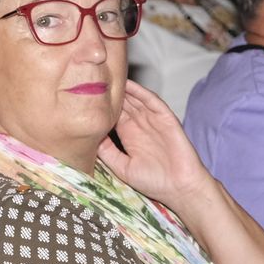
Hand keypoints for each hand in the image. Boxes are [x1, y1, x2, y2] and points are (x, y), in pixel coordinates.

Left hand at [97, 80, 215, 208]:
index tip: (83, 97)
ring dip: (123, 89)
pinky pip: (152, 101)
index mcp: (129, 136)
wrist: (180, 188)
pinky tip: (129, 84)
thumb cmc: (154, 182)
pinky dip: (141, 92)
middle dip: (109, 93)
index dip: (100, 107)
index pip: (112, 115)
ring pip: (135, 99)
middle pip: (122, 103)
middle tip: (92, 80)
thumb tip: (88, 138)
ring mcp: (153, 120)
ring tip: (107, 76)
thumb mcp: (123, 168)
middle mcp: (140, 125)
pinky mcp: (166, 118)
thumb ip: (107, 153)